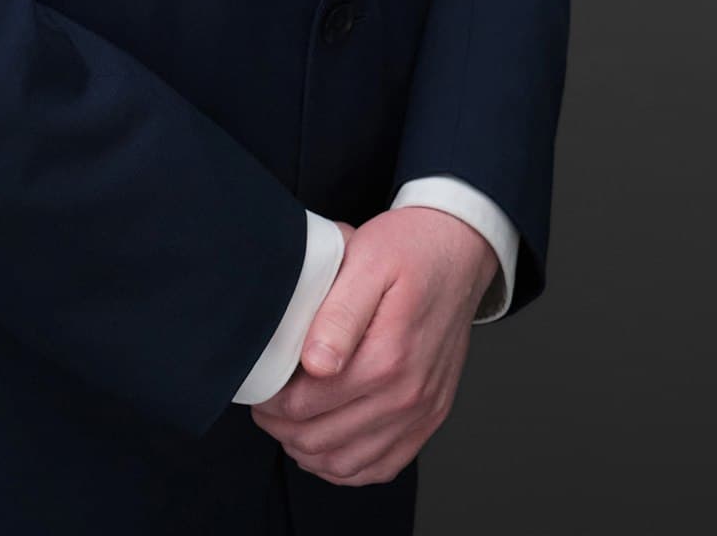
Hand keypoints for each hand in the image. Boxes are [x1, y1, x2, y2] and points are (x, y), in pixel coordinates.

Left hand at [249, 208, 497, 486]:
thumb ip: (338, 314)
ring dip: (309, 452)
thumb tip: (314, 364)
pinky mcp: (430, 417)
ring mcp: (422, 412)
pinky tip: (326, 444)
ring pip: (349, 465)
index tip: (257, 387)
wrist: (460, 251)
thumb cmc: (409, 249)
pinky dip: (347, 467)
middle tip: (263, 406)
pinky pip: (383, 467)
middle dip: (281, 428)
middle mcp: (408, 395)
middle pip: (322, 441)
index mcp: (387, 357)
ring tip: (287, 425)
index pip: (307, 405)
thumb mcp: (367, 261)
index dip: (271, 403)